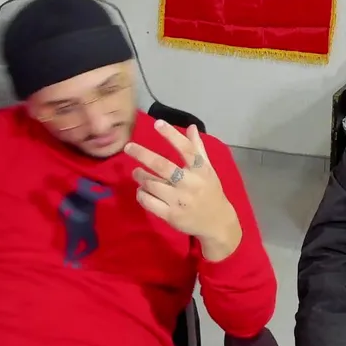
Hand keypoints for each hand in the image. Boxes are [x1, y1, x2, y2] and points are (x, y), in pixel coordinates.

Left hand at [125, 121, 240, 260]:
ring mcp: (179, 201)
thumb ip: (198, 148)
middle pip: (163, 166)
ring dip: (140, 177)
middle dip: (143, 154)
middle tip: (128, 147)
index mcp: (201, 170)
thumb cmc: (211, 191)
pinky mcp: (171, 215)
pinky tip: (141, 190)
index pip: (186, 149)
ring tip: (136, 173)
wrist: (217, 223)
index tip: (157, 123)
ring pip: (152, 184)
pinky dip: (141, 194)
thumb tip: (192, 127)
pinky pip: (149, 202)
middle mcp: (190, 184)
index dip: (172, 135)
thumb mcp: (208, 169)